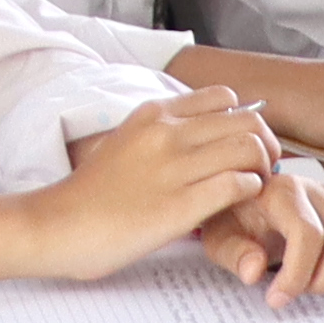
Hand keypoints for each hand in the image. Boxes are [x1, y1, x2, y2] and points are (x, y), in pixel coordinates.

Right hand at [26, 96, 278, 281]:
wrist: (59, 224)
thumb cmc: (91, 192)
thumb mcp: (125, 142)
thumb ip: (160, 134)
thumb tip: (199, 135)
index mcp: (152, 113)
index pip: (224, 98)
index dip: (244, 121)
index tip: (242, 145)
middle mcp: (165, 133)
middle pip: (247, 121)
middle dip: (265, 145)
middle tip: (260, 168)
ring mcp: (173, 168)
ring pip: (248, 149)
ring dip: (261, 170)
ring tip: (251, 188)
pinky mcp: (179, 206)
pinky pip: (238, 185)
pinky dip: (249, 193)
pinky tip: (237, 204)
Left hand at [192, 162, 323, 305]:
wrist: (243, 204)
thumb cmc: (232, 221)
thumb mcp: (218, 237)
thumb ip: (233, 252)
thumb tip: (254, 271)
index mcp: (282, 192)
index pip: (307, 234)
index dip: (296, 275)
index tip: (276, 299)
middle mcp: (317, 192)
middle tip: (303, 291)